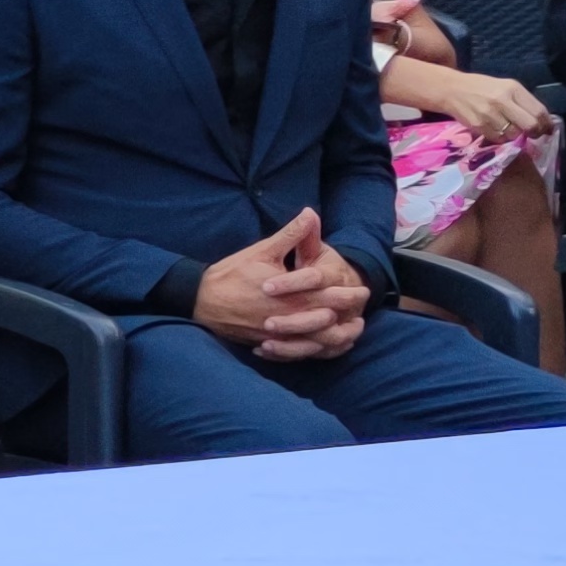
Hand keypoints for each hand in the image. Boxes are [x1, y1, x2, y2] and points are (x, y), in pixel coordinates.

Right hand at [194, 209, 374, 361]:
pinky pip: (299, 353)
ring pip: (316, 342)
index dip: (349, 293)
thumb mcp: (263, 251)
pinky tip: (325, 346)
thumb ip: (291, 235)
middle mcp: (289, 318)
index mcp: (291, 294)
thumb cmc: (232, 274)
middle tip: (362, 311)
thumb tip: (310, 213)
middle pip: (328, 320)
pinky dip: (316, 350)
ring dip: (337, 337)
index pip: (329, 295)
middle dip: (348, 315)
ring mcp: (279, 334)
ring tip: (351, 332)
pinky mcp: (269, 344)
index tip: (364, 291)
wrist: (201, 300)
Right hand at [415, 69, 550, 143]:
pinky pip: (498, 139)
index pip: (538, 110)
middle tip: (532, 134)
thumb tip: (542, 122)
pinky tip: (495, 129)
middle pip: (530, 125)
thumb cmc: (483, 88)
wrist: (452, 90)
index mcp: (513, 88)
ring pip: (513, 135)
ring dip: (514, 136)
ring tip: (508, 128)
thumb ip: (523, 102)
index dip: (546, 124)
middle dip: (534, 133)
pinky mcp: (479, 126)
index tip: (547, 130)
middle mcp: (503, 100)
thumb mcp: (506, 87)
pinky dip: (500, 138)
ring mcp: (490, 114)